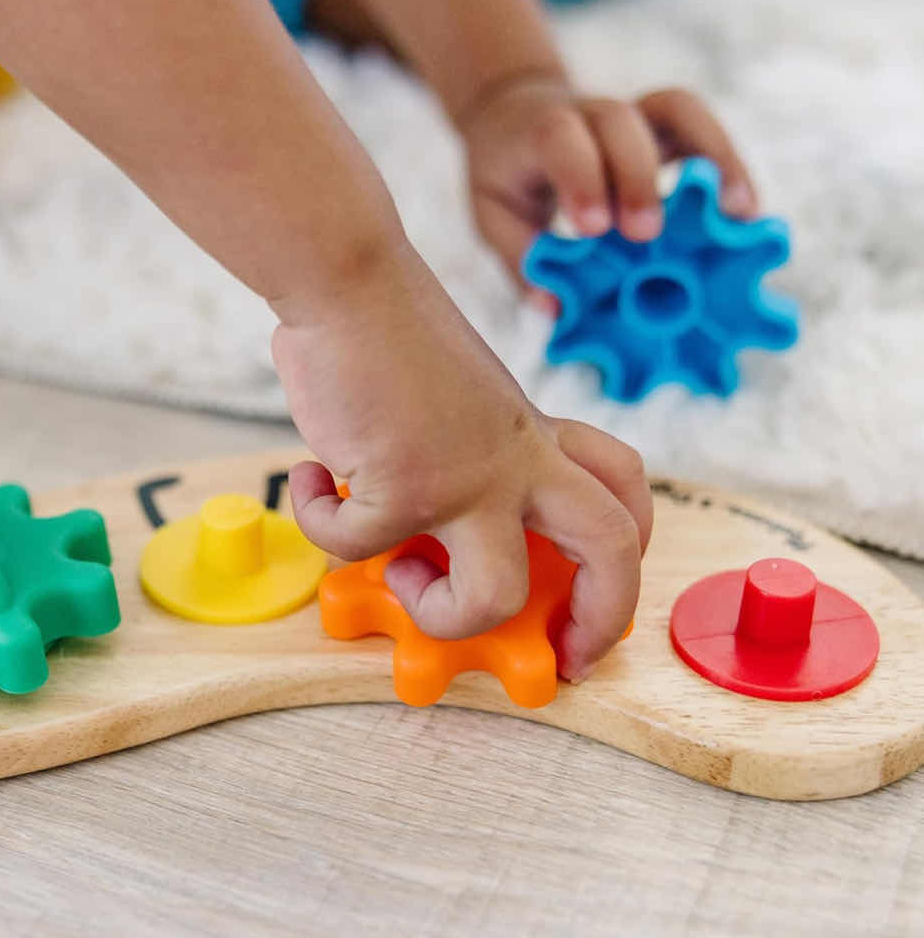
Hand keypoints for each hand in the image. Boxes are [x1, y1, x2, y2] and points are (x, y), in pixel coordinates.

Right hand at [274, 244, 651, 679]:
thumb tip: (419, 513)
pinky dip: (320, 523)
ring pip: (492, 596)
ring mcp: (465, 478)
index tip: (593, 601)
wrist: (349, 280)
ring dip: (440, 613)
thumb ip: (464, 451)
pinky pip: (357, 547)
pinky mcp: (401, 486)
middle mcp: (517, 460)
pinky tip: (310, 480)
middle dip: (602, 620)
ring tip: (401, 573)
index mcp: (535, 435)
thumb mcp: (459, 397)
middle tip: (565, 657)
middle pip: (610, 548)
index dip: (627, 556)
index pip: (623, 490)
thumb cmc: (388, 330)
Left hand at [459, 75, 757, 301]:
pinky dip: (728, 163)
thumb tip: (554, 312)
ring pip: (677, 108)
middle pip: (620, 120)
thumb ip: (520, 260)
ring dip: (713, 156)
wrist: (514, 113)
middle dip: (638, 177)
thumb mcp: (494, 215)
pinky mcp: (664, 122)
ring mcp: (632, 111)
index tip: (593, 229)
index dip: (580, 178)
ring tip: (737, 215)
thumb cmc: (507, 174)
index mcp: (539, 132)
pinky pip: (702, 127)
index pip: (560, 139)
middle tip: (647, 234)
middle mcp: (589, 112)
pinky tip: (745, 211)